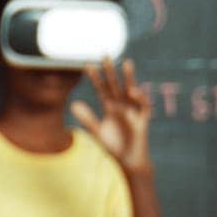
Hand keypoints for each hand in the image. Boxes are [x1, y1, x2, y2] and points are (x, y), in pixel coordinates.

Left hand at [71, 57, 153, 175]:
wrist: (128, 161)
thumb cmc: (113, 146)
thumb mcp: (97, 132)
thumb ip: (87, 118)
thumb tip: (73, 104)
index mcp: (109, 107)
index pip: (101, 89)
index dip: (95, 78)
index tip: (87, 65)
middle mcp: (122, 105)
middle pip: (115, 85)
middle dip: (111, 71)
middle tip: (105, 55)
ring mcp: (133, 111)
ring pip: (132, 90)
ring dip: (129, 78)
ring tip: (126, 63)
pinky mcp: (143, 119)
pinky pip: (143, 105)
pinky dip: (140, 98)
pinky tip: (133, 91)